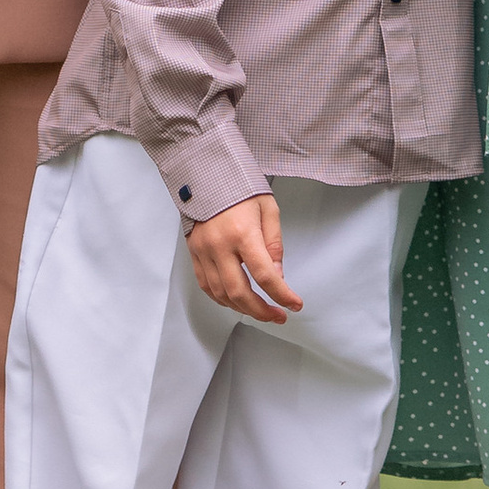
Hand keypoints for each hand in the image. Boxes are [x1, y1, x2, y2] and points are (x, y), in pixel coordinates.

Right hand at [186, 192, 300, 323]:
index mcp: (242, 233)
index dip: (282, 295)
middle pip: (240, 293)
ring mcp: (203, 251)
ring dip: (242, 309)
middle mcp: (220, 245)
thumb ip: (274, 244)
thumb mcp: (268, 209)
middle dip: (262, 311)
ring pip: (221, 294)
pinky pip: (206, 285)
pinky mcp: (194, 252)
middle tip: (278, 315)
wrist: (206, 173)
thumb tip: (277, 275)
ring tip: (260, 310)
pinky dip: (222, 299)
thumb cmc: (239, 187)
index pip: (265, 275)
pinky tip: (235, 301)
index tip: (294, 304)